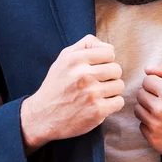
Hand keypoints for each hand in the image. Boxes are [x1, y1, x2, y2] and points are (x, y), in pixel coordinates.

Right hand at [20, 34, 124, 154]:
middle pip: (116, 69)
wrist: (42, 117)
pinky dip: (112, 104)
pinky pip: (119, 102)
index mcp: (76, 59)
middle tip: (98, 82)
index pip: (109, 52)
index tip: (98, 68)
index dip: (106, 60)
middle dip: (110, 75)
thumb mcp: (64, 58)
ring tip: (98, 93)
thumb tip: (108, 46)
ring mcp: (91, 93)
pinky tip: (100, 104)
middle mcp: (84, 75)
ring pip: (119, 85)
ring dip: (112, 90)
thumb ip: (86, 44)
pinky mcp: (97, 111)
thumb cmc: (56, 85)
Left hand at [134, 60, 161, 161]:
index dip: (157, 82)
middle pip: (140, 95)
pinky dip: (150, 124)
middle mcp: (160, 110)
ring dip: (148, 108)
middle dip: (151, 94)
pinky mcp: (156, 142)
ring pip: (138, 110)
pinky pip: (142, 127)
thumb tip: (148, 69)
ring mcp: (157, 127)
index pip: (147, 80)